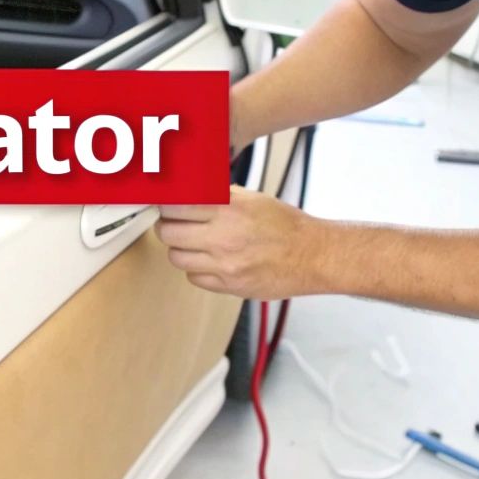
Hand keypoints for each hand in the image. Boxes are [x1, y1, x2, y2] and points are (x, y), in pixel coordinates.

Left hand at [157, 185, 326, 297]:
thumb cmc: (285, 225)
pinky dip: (196, 269)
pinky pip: (194, 278)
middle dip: (167, 226)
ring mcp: (225, 265)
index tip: (166, 205)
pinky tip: (210, 260)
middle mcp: (224, 237)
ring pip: (176, 258)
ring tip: (194, 242)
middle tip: (175, 223)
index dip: (166, 205)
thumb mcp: (251, 198)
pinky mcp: (229, 286)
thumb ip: (216, 196)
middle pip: (168, 233)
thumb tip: (185, 192)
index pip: (175, 206)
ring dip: (180, 249)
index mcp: (229, 210)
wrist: (312, 256)